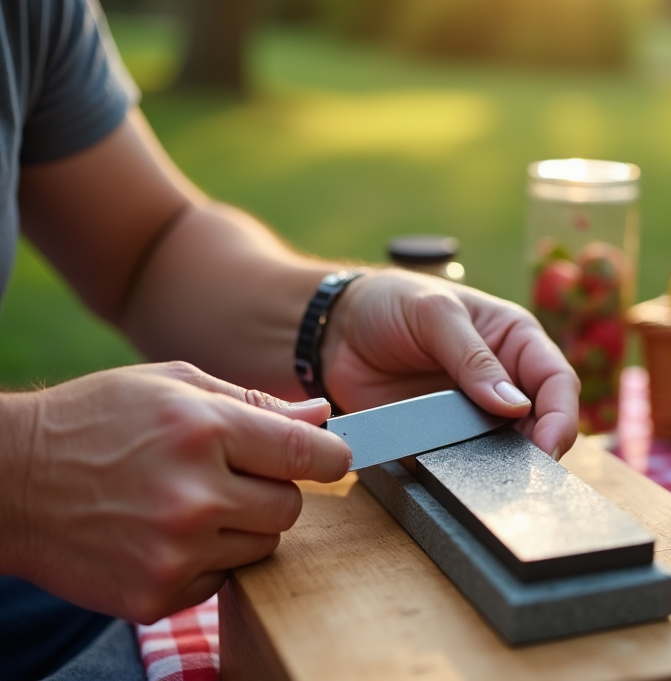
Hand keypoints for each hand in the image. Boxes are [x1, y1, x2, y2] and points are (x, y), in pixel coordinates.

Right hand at [0, 362, 348, 623]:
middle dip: (274, 489)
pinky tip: (167, 532)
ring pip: (261, 546)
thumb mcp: (172, 384)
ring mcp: (174, 552)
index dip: (331, 455)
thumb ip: (254, 403)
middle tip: (233, 474)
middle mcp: (194, 495)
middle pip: (290, 507)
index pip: (306, 453)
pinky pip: (221, 579)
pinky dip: (208, 559)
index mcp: (203, 431)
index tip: (332, 457)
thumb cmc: (95, 420)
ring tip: (192, 500)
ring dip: (242, 525)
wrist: (12, 481)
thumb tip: (320, 418)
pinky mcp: (156, 594)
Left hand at [323, 269, 578, 458]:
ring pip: (509, 448)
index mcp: (515, 339)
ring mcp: (474, 411)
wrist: (334, 331)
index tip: (547, 444)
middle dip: (541, 448)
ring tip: (499, 484)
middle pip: (542, 421)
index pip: (556, 379)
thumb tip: (514, 405)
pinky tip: (463, 482)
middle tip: (528, 475)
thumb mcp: (434, 314)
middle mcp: (504, 378)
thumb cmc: (390, 303)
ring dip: (508, 466)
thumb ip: (472, 357)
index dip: (560, 414)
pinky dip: (468, 474)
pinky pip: (465, 462)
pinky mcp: (443, 437)